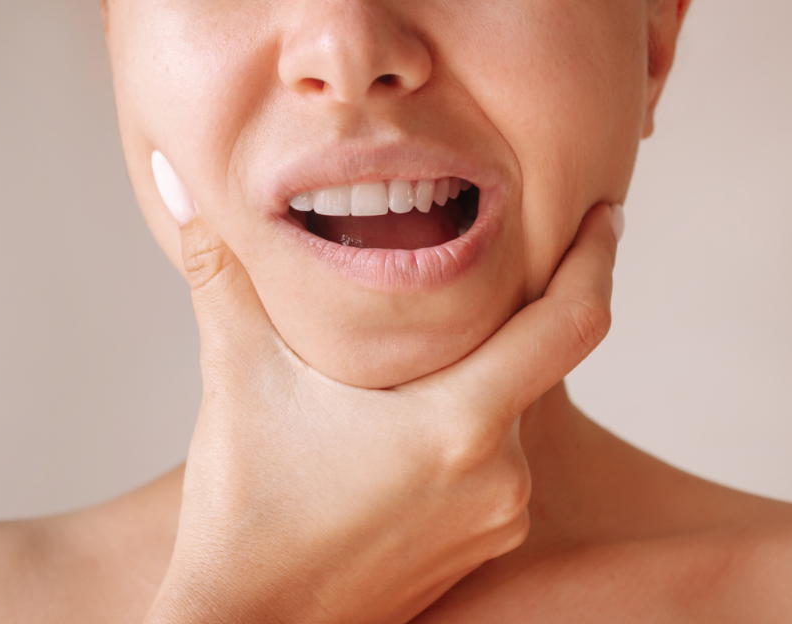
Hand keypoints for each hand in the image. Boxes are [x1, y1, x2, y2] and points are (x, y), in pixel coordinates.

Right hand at [145, 154, 619, 623]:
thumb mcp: (237, 379)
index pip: (571, 323)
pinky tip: (415, 416)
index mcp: (460, 423)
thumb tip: (187, 190)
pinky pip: (499, 461)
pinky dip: (472, 423)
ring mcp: (498, 518)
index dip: (595, 258)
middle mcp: (500, 475)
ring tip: (423, 352)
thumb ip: (222, 276)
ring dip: (481, 375)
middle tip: (472, 270)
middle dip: (509, 314)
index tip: (603, 215)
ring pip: (512, 413)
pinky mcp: (482, 546)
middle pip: (534, 364)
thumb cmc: (247, 512)